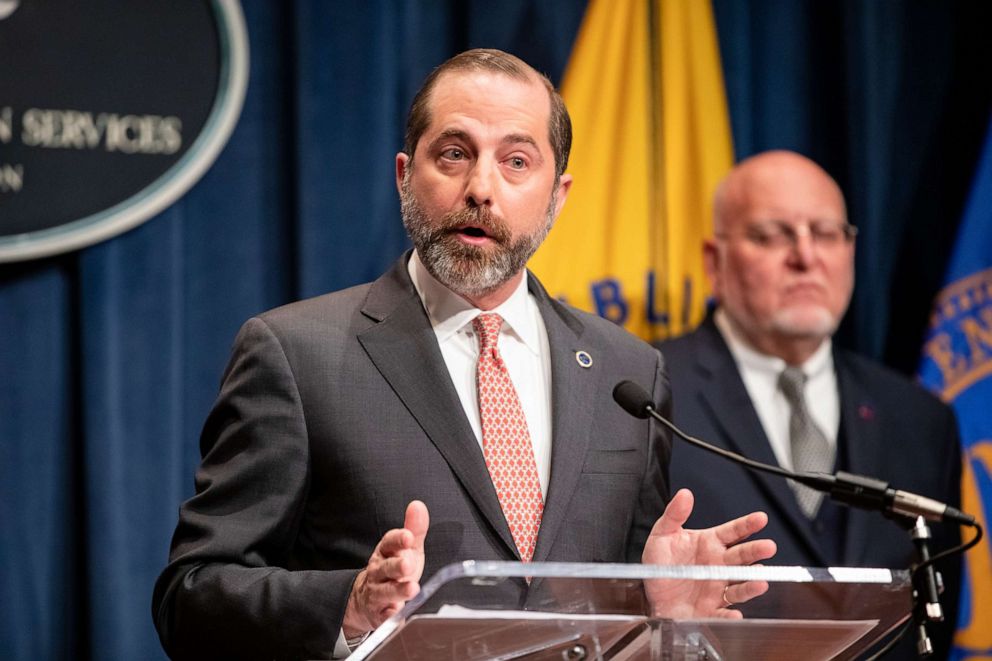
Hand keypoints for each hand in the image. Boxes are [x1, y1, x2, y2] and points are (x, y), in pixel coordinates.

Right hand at [342, 500, 428, 636]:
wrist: (365, 599)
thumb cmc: (392, 570)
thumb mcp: (404, 549)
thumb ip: (413, 529)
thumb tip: (418, 505)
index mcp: (385, 553)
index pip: (388, 543)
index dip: (398, 539)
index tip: (408, 536)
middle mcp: (378, 572)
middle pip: (386, 568)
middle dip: (396, 565)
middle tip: (408, 563)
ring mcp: (377, 593)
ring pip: (385, 592)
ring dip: (398, 591)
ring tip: (412, 589)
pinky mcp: (378, 614)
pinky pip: (382, 616)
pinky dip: (388, 616)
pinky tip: (396, 614)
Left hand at [641, 489, 775, 618]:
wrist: (651, 595)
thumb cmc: (660, 564)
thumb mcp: (662, 535)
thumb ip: (674, 515)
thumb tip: (684, 494)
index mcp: (710, 544)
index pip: (733, 532)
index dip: (747, 525)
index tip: (761, 518)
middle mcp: (719, 565)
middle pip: (742, 556)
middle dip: (756, 551)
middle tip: (768, 546)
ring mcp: (718, 587)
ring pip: (740, 585)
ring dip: (751, 584)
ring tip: (760, 581)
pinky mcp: (712, 610)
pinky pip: (723, 613)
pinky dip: (730, 615)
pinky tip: (735, 613)